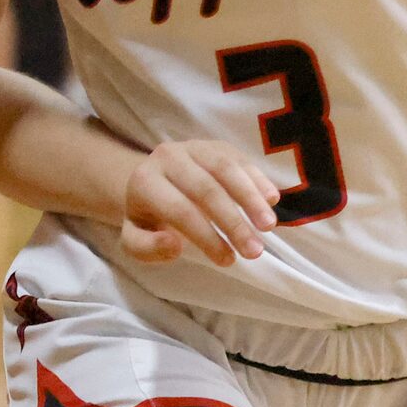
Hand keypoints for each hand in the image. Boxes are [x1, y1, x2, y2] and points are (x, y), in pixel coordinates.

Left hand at [120, 139, 279, 265]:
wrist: (153, 182)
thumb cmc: (148, 218)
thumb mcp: (134, 239)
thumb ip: (146, 248)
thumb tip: (174, 245)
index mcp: (144, 182)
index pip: (179, 210)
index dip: (206, 236)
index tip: (227, 260)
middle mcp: (167, 157)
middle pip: (206, 189)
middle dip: (233, 222)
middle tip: (255, 252)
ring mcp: (194, 147)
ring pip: (226, 169)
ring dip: (251, 199)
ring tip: (269, 226)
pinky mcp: (217, 146)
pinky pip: (240, 159)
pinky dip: (258, 179)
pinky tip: (272, 201)